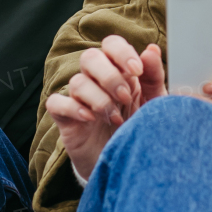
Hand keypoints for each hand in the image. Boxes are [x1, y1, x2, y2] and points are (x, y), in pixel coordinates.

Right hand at [44, 39, 165, 181]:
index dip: (121, 52)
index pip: (111, 44)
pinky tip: (90, 119)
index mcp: (120, 71)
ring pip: (77, 81)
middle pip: (90, 57)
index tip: (137, 70)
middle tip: (125, 97)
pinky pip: (56, 102)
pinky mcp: (66, 119)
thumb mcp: (155, 104)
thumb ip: (154, 77)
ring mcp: (80, 100)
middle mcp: (97, 81)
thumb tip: (152, 50)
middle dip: (110, 76)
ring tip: (115, 118)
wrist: (127, 166)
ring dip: (99, 98)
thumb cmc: (140, 129)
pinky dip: (72, 107)